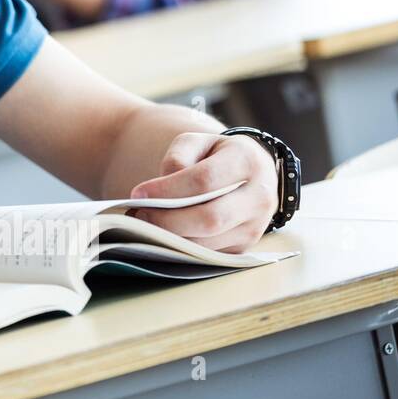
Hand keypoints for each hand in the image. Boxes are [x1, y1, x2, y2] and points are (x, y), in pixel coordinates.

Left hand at [127, 132, 278, 252]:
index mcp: (246, 161)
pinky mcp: (245, 247)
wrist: (251, 174)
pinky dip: (182, 248)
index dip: (168, 189)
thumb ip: (177, 157)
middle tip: (138, 214)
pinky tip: (165, 235)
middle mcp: (259, 196)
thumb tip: (163, 187)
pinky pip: (209, 256)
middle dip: (167, 220)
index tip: (138, 193)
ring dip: (171, 237)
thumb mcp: (196, 143)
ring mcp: (256, 226)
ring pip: (208, 242)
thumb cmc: (215, 156)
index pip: (204, 180)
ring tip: (146, 224)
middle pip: (209, 218)